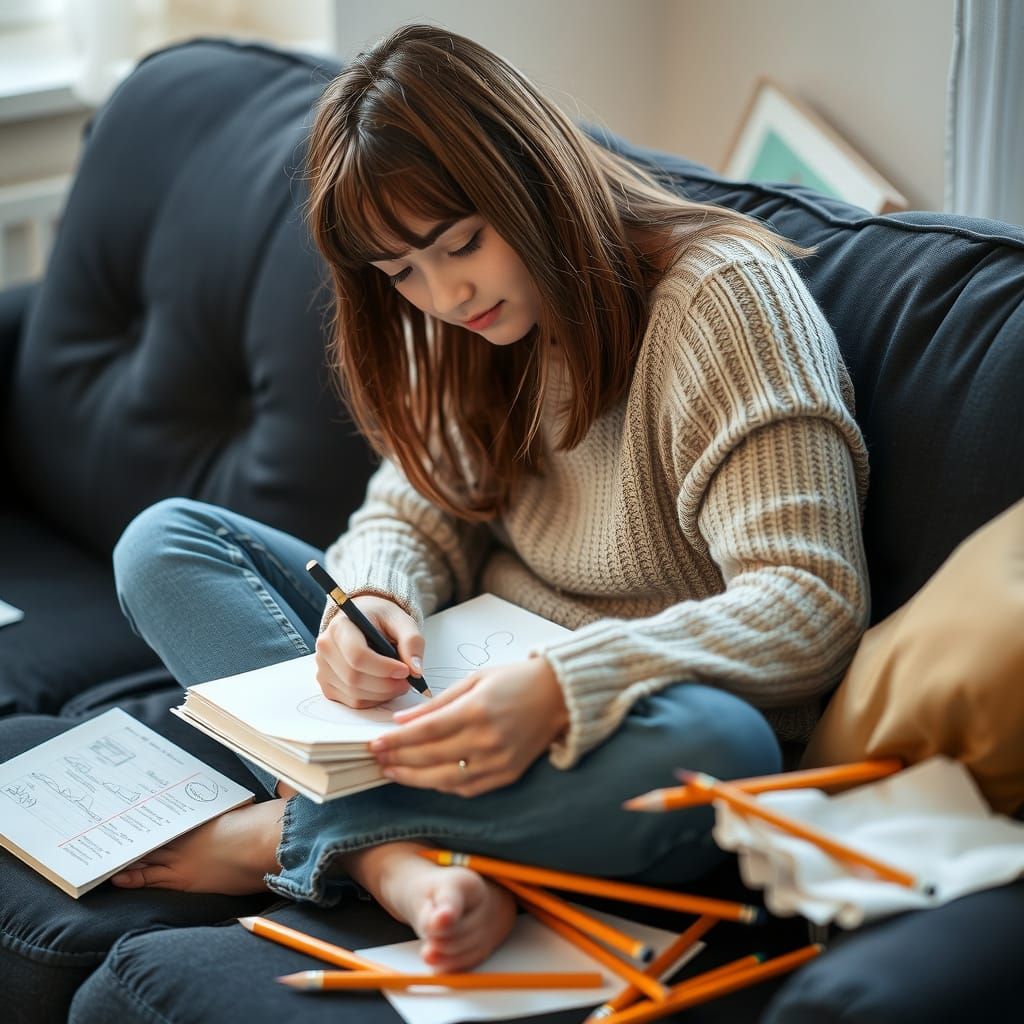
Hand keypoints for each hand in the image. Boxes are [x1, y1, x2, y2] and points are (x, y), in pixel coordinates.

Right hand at [315, 595, 423, 708]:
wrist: (364, 621)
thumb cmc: (381, 619)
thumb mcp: (401, 621)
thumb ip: (412, 642)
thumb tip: (416, 670)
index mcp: (341, 626)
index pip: (357, 655)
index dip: (383, 668)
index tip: (405, 670)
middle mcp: (326, 647)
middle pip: (355, 678)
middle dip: (387, 685)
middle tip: (408, 681)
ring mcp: (323, 668)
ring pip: (354, 694)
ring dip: (383, 694)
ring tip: (399, 682)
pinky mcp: (327, 684)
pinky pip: (352, 702)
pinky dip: (374, 699)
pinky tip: (385, 687)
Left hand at [368, 656, 568, 796]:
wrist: (560, 695)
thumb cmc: (515, 681)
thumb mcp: (473, 680)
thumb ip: (436, 704)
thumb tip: (402, 721)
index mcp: (476, 711)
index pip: (425, 732)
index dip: (396, 741)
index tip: (374, 743)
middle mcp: (486, 740)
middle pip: (430, 758)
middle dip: (398, 759)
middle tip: (376, 758)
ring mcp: (498, 761)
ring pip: (445, 780)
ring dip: (414, 778)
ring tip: (392, 771)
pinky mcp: (507, 774)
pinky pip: (467, 788)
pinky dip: (441, 786)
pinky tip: (424, 778)